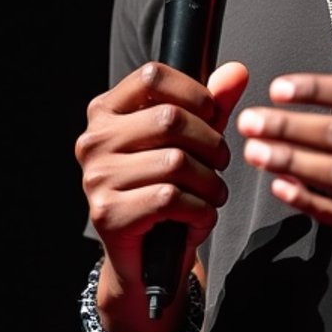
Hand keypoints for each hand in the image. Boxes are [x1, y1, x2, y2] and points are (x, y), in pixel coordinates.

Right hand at [75, 59, 248, 291]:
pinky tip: (200, 216)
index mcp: (106, 111)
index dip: (195, 92)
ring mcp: (96, 177)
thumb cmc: (167, 188)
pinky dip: (200, 210)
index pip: (152, 76)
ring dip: (211, 183)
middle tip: (221, 163)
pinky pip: (170, 199)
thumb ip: (213, 105)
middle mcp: (94, 140)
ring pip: (176, 163)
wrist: (146, 259)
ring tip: (213, 193)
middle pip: (171, 120)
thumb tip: (237, 72)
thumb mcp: (192, 142)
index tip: (211, 116)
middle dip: (212, 144)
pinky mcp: (107, 214)